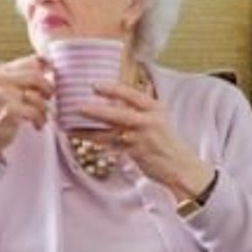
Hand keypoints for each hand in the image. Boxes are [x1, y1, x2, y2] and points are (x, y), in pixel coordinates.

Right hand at [0, 55, 53, 158]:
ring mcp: (2, 95)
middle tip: (49, 98)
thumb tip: (51, 68)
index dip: (49, 69)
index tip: (53, 79)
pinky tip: (37, 124)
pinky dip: (40, 119)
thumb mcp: (7, 88)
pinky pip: (35, 112)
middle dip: (48, 89)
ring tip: (41, 116)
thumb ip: (24, 77)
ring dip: (44, 109)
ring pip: (37, 96)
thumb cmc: (0, 110)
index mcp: (0, 71)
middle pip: (37, 76)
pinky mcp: (8, 111)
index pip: (33, 61)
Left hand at [81, 81, 213, 200]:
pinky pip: (111, 146)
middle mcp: (149, 121)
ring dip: (89, 129)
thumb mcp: (158, 118)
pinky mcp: (136, 153)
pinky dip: (95, 142)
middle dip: (97, 110)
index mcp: (154, 108)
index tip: (94, 85)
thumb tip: (116, 98)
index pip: (131, 94)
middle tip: (78, 107)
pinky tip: (82, 138)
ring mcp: (142, 138)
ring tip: (70, 126)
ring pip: (110, 132)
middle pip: (118, 113)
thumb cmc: (166, 141)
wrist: (181, 166)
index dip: (112, 89)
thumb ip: (138, 109)